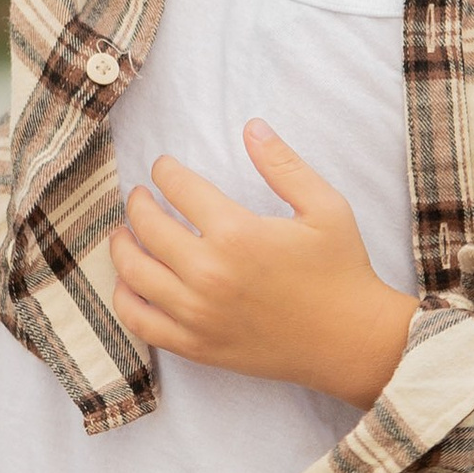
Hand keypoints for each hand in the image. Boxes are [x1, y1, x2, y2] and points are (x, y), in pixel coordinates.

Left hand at [108, 123, 418, 407]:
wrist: (351, 341)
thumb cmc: (341, 270)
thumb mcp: (325, 206)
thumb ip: (283, 165)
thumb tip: (251, 126)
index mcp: (237, 233)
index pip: (179, 188)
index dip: (165, 171)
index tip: (163, 167)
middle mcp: (209, 273)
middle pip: (148, 227)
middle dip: (138, 203)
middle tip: (140, 195)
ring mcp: (198, 314)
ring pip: (134, 273)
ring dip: (121, 246)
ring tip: (124, 233)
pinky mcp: (197, 345)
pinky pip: (141, 322)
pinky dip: (125, 299)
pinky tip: (129, 283)